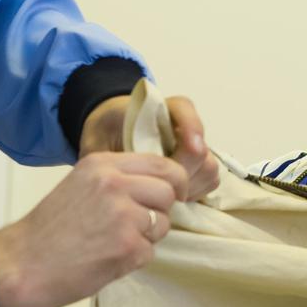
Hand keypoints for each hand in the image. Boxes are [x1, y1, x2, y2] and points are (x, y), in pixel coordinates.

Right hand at [0, 152, 188, 306]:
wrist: (19, 265)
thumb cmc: (48, 230)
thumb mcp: (80, 184)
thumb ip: (116, 179)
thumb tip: (159, 184)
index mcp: (103, 165)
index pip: (161, 163)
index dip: (173, 181)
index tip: (171, 194)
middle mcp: (115, 184)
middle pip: (169, 191)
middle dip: (161, 210)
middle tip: (141, 225)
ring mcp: (123, 215)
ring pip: (163, 223)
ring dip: (147, 237)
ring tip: (114, 243)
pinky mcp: (127, 246)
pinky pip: (150, 251)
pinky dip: (134, 259)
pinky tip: (107, 259)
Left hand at [79, 94, 219, 199]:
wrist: (108, 134)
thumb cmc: (104, 134)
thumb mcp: (97, 139)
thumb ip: (108, 151)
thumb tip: (125, 171)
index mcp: (157, 110)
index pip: (184, 110)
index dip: (191, 128)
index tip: (190, 146)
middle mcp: (181, 126)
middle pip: (200, 150)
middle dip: (183, 171)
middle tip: (160, 186)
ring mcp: (192, 146)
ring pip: (208, 167)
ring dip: (190, 185)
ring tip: (165, 194)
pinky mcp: (196, 165)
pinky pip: (209, 180)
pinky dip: (196, 191)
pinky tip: (173, 196)